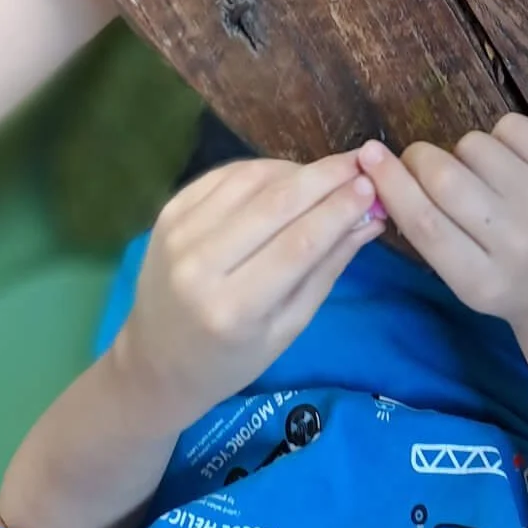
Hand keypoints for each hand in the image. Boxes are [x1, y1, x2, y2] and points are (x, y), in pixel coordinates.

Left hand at [114, 156, 384, 430]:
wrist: (155, 364)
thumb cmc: (231, 360)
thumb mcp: (288, 329)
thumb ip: (328, 268)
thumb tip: (370, 216)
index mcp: (234, 309)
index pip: (299, 244)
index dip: (340, 209)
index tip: (372, 185)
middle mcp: (201, 266)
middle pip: (276, 203)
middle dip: (325, 177)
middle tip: (360, 162)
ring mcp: (179, 234)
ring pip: (251, 179)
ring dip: (296, 169)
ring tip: (325, 174)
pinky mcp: (168, 212)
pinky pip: (225, 175)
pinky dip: (262, 169)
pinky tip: (285, 176)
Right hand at [358, 116, 527, 354]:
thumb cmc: (502, 281)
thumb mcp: (458, 276)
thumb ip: (423, 228)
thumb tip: (378, 165)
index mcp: (480, 280)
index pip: (425, 222)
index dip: (391, 182)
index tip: (367, 154)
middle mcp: (516, 241)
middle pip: (445, 179)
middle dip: (420, 159)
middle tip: (420, 164)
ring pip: (474, 145)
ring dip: (462, 153)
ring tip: (477, 176)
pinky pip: (509, 126)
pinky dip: (497, 136)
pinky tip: (507, 163)